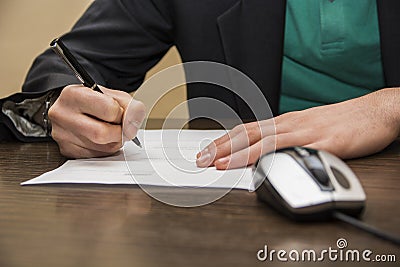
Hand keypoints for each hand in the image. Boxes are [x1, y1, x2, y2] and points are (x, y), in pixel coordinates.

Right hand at [48, 85, 145, 157]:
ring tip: (112, 131)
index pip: (109, 109)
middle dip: (120, 132)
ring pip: (101, 148)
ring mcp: (62, 135)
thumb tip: (134, 123)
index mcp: (73, 95)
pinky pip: (96, 156)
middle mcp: (63, 115)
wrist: (69, 107)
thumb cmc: (90, 100)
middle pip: (102, 134)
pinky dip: (106, 149)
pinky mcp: (67, 150)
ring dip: (115, 142)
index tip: (121, 113)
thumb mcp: (110, 94)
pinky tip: (103, 139)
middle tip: (122, 127)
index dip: (122, 114)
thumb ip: (128, 105)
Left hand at [196, 88, 399, 169]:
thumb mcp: (306, 128)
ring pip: (265, 141)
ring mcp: (306, 132)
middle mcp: (290, 124)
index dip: (225, 141)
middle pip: (249, 134)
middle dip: (222, 147)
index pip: (248, 130)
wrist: (373, 112)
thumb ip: (285, 139)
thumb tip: (263, 153)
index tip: (208, 151)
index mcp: (286, 122)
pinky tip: (259, 164)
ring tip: (220, 163)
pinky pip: (293, 150)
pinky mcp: (324, 142)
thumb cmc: (340, 121)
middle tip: (202, 159)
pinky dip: (272, 157)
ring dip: (239, 153)